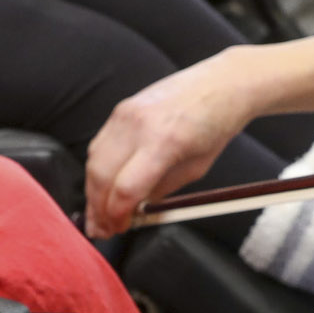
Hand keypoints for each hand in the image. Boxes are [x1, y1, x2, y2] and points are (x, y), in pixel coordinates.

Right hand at [82, 49, 262, 237]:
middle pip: (101, 176)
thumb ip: (162, 191)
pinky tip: (101, 184)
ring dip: (92, 191)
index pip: (125, 188)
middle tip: (101, 229)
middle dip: (98, 208)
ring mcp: (125, 114)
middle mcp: (138, 125)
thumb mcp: (196, 168)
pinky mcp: (120, 109)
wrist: (221, 83)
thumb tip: (135, 210)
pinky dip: (97, 168)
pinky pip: (99, 144)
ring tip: (98, 212)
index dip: (116, 215)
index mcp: (164, 142)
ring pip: (93, 161)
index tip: (118, 228)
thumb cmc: (215, 124)